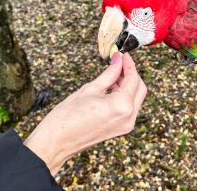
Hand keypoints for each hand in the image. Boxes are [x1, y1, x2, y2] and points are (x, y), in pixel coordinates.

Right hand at [24, 52, 146, 174]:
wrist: (56, 141)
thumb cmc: (67, 116)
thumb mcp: (90, 88)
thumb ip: (109, 73)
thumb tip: (118, 59)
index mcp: (121, 105)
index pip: (133, 79)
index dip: (129, 64)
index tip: (122, 55)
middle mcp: (128, 117)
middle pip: (140, 88)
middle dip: (132, 74)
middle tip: (119, 62)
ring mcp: (126, 125)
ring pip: (137, 98)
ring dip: (129, 85)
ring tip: (113, 74)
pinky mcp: (122, 129)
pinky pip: (130, 108)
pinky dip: (125, 96)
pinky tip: (112, 88)